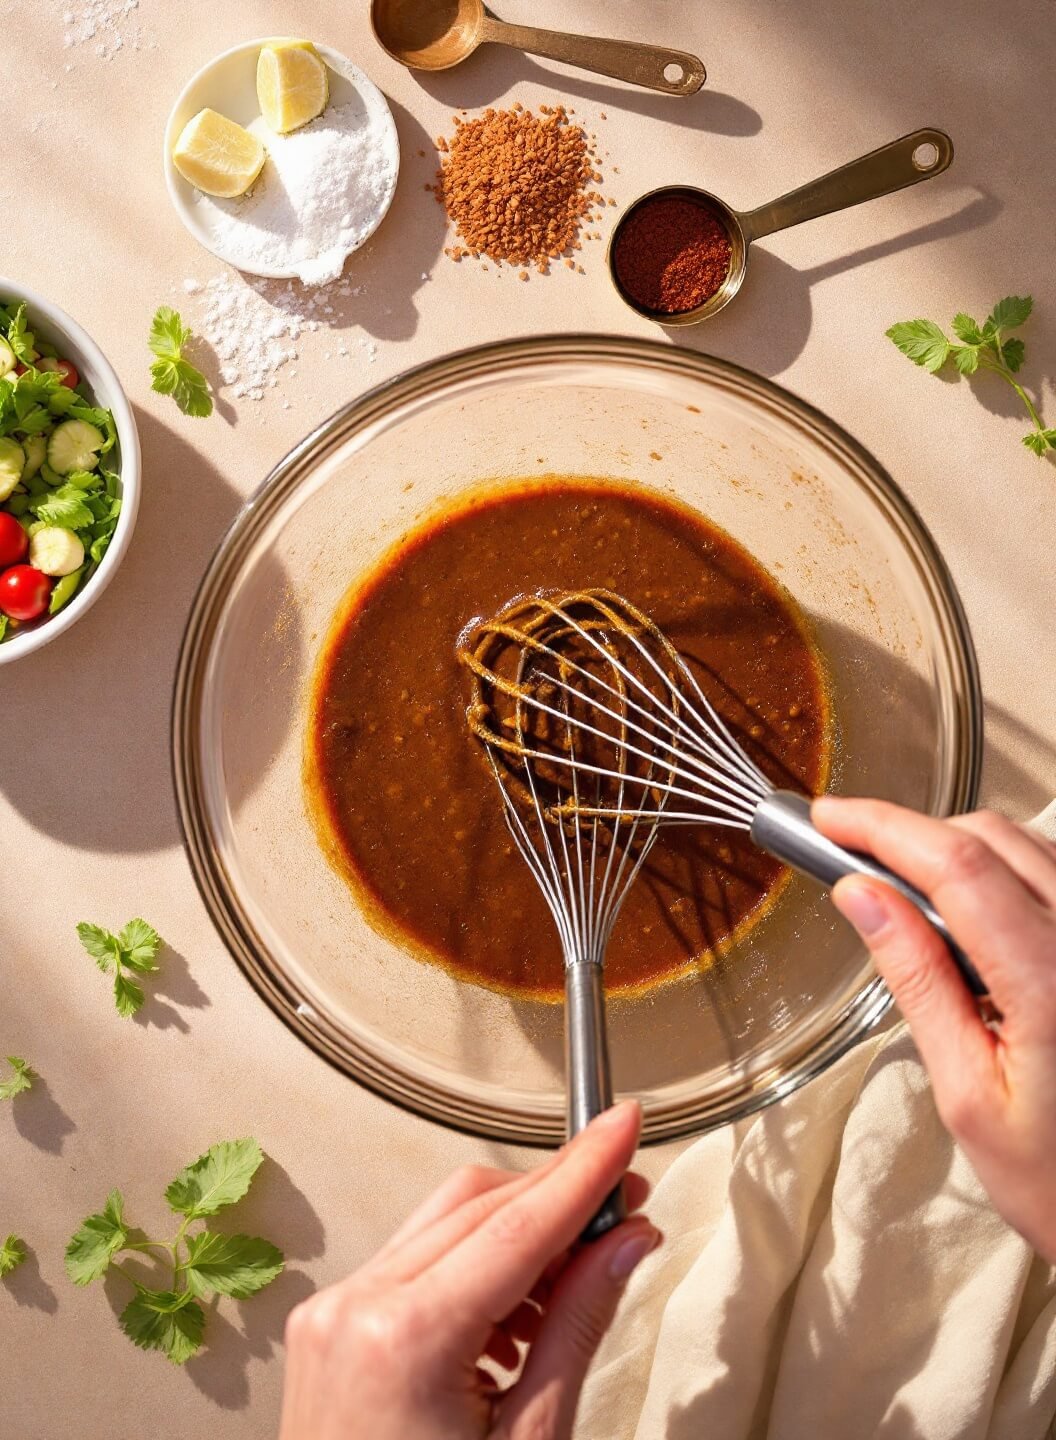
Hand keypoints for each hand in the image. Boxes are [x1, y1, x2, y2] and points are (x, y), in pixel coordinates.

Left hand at [279, 1102, 658, 1439]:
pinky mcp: (328, 1328)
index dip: (583, 1170)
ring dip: (518, 1231)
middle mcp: (354, 1309)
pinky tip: (519, 1311)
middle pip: (478, 1205)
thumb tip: (625, 1247)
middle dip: (558, 1198)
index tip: (623, 1125)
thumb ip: (576, 1329)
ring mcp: (332, 1315)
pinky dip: (474, 1266)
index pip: (517, 1224)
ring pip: (445, 1223)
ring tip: (580, 1276)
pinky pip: (413, 1261)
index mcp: (402, 1341)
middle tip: (627, 1209)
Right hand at [813, 797, 1055, 1261]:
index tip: (832, 820)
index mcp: (1052, 982)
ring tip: (905, 895)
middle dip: (913, 834)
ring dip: (960, 851)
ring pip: (1029, 848)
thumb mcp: (968, 1094)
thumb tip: (862, 897)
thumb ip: (917, 980)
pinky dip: (1004, 875)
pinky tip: (972, 919)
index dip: (883, 828)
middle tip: (851, 856)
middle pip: (993, 839)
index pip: (957, 864)